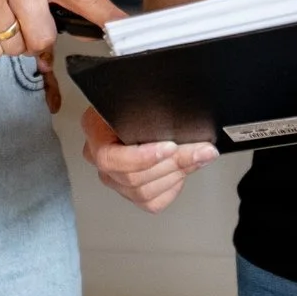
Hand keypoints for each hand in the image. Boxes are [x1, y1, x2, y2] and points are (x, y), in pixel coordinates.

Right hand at [81, 108, 217, 211]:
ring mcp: (113, 177)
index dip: (142, 157)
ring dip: (178, 175)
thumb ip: (149, 101)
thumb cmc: (137, 96)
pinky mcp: (129, 191)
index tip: (171, 147)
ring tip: (199, 157)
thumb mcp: (139, 92)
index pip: (109, 157)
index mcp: (95, 130)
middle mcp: (98, 157)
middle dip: (174, 164)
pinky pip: (152, 203)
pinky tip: (182, 172)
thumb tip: (181, 112)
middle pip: (133, 178)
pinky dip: (172, 189)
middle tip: (201, 150)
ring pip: (144, 193)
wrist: (137, 103)